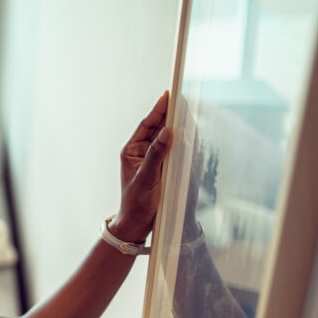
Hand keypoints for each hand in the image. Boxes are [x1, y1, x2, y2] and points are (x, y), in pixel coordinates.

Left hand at [112, 92, 172, 242]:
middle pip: (156, 127)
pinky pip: (169, 148)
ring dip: (174, 124)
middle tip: (181, 97)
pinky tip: (186, 133)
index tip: (168, 94)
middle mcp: (139, 151)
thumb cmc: (137, 202)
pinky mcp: (159, 166)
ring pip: (163, 136)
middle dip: (168, 112)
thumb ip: (156, 154)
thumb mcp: (146, 178)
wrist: (137, 223)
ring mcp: (150, 158)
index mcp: (130, 150)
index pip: (146, 125)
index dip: (158, 109)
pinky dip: (178, 140)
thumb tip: (167, 132)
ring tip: (185, 110)